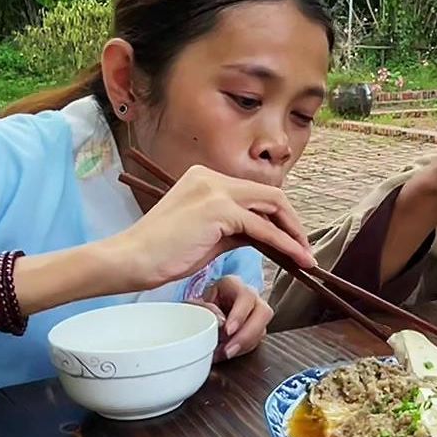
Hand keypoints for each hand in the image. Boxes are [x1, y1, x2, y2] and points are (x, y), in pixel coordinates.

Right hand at [107, 165, 312, 291]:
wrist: (131, 259)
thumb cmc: (164, 253)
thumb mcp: (208, 235)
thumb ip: (236, 229)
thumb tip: (265, 235)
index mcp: (206, 178)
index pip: (255, 194)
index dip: (278, 217)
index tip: (292, 240)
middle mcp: (211, 177)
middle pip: (270, 195)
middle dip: (292, 222)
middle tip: (304, 248)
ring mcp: (215, 190)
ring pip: (272, 206)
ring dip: (293, 232)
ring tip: (305, 256)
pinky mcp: (218, 209)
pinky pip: (262, 227)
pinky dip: (283, 243)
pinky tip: (295, 257)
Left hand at [191, 276, 272, 360]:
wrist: (201, 313)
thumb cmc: (199, 305)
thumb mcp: (194, 303)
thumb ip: (203, 308)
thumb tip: (218, 320)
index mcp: (234, 285)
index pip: (246, 296)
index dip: (240, 315)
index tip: (228, 331)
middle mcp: (250, 298)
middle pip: (263, 313)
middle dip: (247, 335)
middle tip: (229, 349)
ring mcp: (256, 313)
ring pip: (262, 329)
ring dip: (244, 345)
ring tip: (224, 353)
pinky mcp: (255, 329)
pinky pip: (256, 341)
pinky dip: (242, 350)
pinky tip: (228, 353)